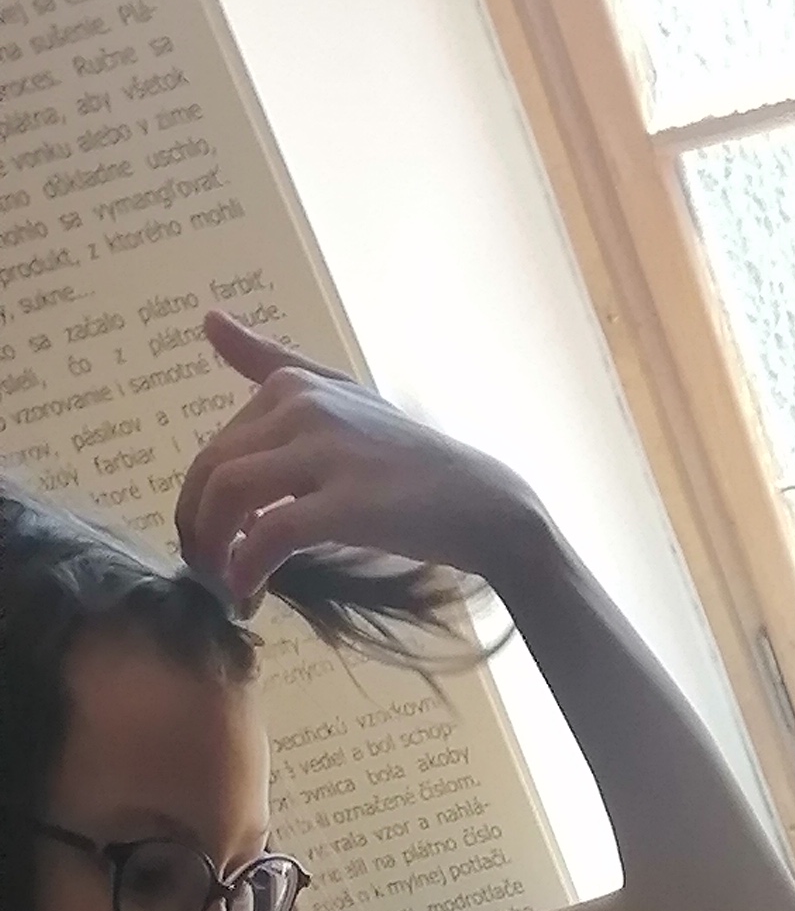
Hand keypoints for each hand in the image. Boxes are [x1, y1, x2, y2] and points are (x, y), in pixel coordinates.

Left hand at [176, 310, 539, 603]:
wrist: (482, 502)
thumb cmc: (409, 460)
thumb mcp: (340, 395)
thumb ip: (273, 362)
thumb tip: (208, 318)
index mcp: (292, 385)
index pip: (214, 447)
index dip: (198, 501)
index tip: (211, 541)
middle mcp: (302, 407)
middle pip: (212, 471)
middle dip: (196, 528)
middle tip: (207, 572)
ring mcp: (325, 452)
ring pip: (228, 496)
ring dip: (213, 549)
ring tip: (225, 584)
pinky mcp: (347, 503)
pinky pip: (270, 534)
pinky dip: (249, 567)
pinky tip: (251, 592)